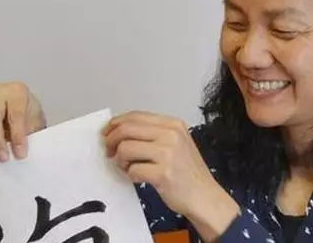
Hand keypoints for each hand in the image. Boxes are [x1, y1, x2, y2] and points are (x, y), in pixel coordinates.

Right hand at [0, 82, 46, 161]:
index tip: (20, 152)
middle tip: (4, 157)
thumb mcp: (37, 122)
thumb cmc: (30, 113)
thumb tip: (20, 151)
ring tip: (1, 155)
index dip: (17, 135)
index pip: (16, 114)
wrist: (23, 108)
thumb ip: (29, 134)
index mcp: (17, 91)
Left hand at [102, 111, 238, 239]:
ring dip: (121, 161)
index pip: (135, 116)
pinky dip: (130, 176)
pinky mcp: (162, 173)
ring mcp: (167, 153)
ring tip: (128, 168)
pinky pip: (132, 170)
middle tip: (108, 152)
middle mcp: (171, 134)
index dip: (115, 124)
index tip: (106, 133)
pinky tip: (139, 178)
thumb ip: (153, 134)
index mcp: (173, 124)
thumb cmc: (188, 173)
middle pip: (126, 129)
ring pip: (125, 148)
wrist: (205, 197)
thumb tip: (120, 131)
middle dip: (111, 140)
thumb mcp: (176, 143)